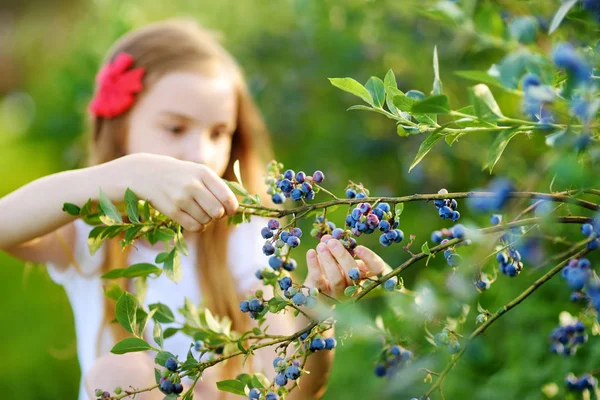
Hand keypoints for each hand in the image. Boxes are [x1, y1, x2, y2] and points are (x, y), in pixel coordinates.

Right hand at [122, 153, 238, 230]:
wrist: (147, 174)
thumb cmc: (181, 175)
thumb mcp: (199, 172)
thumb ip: (217, 187)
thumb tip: (234, 209)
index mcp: (204, 173)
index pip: (227, 197)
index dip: (232, 208)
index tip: (229, 210)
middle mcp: (193, 185)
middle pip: (218, 212)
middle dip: (218, 215)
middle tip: (213, 211)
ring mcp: (181, 198)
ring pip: (206, 220)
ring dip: (206, 220)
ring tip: (198, 211)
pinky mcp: (171, 211)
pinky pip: (194, 227)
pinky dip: (198, 227)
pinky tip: (193, 219)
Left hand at [304, 234, 386, 296]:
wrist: (314, 293)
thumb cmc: (329, 270)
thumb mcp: (335, 257)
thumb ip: (334, 245)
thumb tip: (328, 238)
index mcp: (361, 274)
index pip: (376, 268)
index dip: (370, 258)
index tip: (358, 247)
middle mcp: (353, 286)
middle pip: (353, 272)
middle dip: (342, 255)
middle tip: (332, 242)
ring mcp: (338, 293)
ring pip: (337, 279)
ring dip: (328, 260)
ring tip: (321, 246)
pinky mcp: (321, 295)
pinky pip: (319, 280)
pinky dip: (314, 265)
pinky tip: (311, 252)